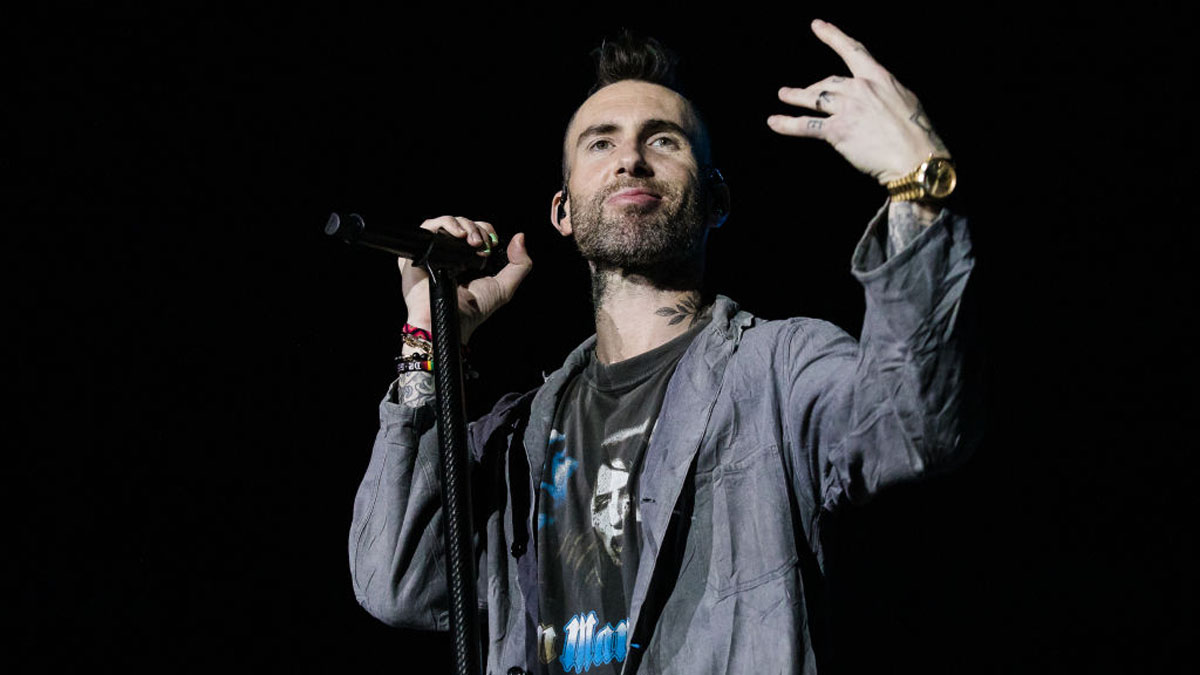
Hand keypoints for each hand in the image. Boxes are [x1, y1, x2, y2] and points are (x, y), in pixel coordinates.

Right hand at [399, 216, 532, 342]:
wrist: (450, 320)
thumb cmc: (473, 309)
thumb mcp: (504, 287)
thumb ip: (520, 265)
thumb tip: (520, 237)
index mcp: (468, 259)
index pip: (477, 231)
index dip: (485, 230)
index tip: (492, 241)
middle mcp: (451, 253)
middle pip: (463, 224)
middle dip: (476, 228)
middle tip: (480, 244)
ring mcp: (434, 252)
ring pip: (447, 222)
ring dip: (463, 225)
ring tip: (470, 240)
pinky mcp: (419, 251)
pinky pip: (428, 226)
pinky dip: (444, 224)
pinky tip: (457, 235)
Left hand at [767, 19, 949, 183]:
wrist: (914, 157)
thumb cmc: (916, 133)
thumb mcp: (905, 100)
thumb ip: (884, 93)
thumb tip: (873, 95)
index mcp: (879, 77)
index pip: (853, 50)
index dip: (833, 36)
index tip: (817, 26)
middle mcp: (860, 88)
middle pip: (829, 82)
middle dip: (814, 87)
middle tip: (803, 91)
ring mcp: (847, 108)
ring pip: (814, 98)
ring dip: (796, 96)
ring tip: (784, 95)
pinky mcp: (837, 130)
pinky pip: (806, 125)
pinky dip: (787, 124)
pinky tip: (774, 122)